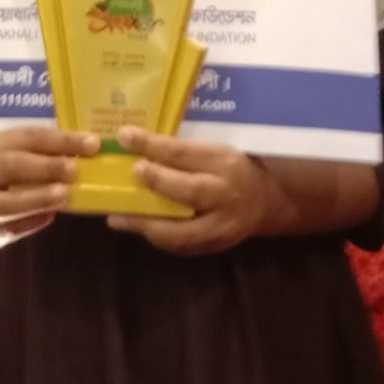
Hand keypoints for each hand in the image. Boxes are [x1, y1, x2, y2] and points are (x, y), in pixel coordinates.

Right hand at [0, 127, 99, 249]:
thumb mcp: (6, 151)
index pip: (29, 138)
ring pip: (6, 203)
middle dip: (44, 168)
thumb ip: (39, 150)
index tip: (92, 143)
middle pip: (12, 167)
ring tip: (64, 195)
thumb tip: (87, 149)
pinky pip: (10, 228)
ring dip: (37, 199)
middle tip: (74, 169)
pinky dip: (30, 222)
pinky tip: (51, 216)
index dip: (61, 140)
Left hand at [107, 127, 273, 255]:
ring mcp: (221, 227)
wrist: (266, 203)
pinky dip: (157, 236)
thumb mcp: (214, 152)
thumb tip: (135, 146)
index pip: (185, 153)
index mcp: (224, 163)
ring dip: (146, 224)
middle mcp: (225, 195)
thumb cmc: (233, 170)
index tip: (125, 136)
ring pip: (181, 230)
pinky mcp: (213, 247)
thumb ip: (181, 153)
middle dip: (157, 182)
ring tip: (117, 217)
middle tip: (131, 174)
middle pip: (189, 190)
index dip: (153, 145)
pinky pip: (181, 245)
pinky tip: (138, 228)